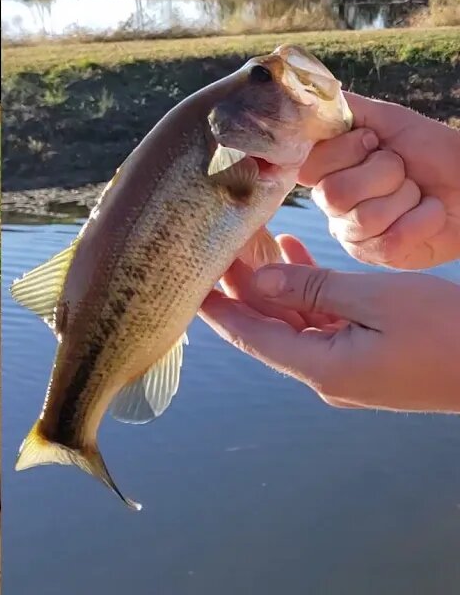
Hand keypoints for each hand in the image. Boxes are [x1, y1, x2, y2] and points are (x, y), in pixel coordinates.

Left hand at [199, 234, 459, 412]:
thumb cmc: (448, 332)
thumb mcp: (375, 299)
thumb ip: (312, 287)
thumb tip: (259, 279)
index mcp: (321, 368)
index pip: (248, 336)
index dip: (214, 308)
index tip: (185, 281)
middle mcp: (326, 377)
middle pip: (267, 328)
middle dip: (241, 288)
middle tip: (217, 246)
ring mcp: (348, 373)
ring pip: (294, 324)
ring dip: (274, 286)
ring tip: (251, 242)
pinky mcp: (369, 363)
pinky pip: (324, 326)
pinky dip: (307, 294)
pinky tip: (295, 256)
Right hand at [298, 92, 459, 269]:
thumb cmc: (432, 151)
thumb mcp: (386, 118)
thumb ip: (340, 109)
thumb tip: (300, 99)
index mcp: (327, 171)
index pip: (309, 167)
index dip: (346, 152)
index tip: (374, 143)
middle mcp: (332, 204)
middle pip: (335, 194)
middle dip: (385, 173)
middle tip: (402, 169)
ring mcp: (352, 233)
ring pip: (364, 218)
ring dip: (406, 197)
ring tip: (418, 193)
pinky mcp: (378, 255)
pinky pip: (390, 240)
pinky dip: (423, 219)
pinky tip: (430, 213)